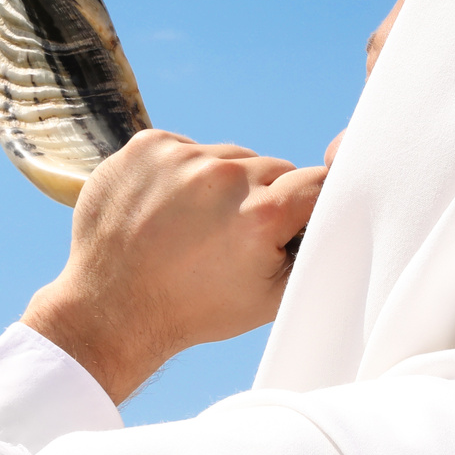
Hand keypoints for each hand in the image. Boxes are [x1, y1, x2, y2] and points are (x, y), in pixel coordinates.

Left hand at [21, 129, 326, 402]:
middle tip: (235, 236)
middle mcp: (222, 178)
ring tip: (197, 225)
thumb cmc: (195, 309)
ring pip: (230, 157)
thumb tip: (342, 220)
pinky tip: (169, 210)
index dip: (309, 205)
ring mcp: (180, 157)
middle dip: (264, 197)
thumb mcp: (272, 298)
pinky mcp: (147, 145)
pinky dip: (184, 173)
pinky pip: (188, 148)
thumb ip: (314, 254)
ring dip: (223, 184)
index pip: (317, 181)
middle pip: (272, 168)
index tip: (294, 222)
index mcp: (260, 214)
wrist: (112, 308)